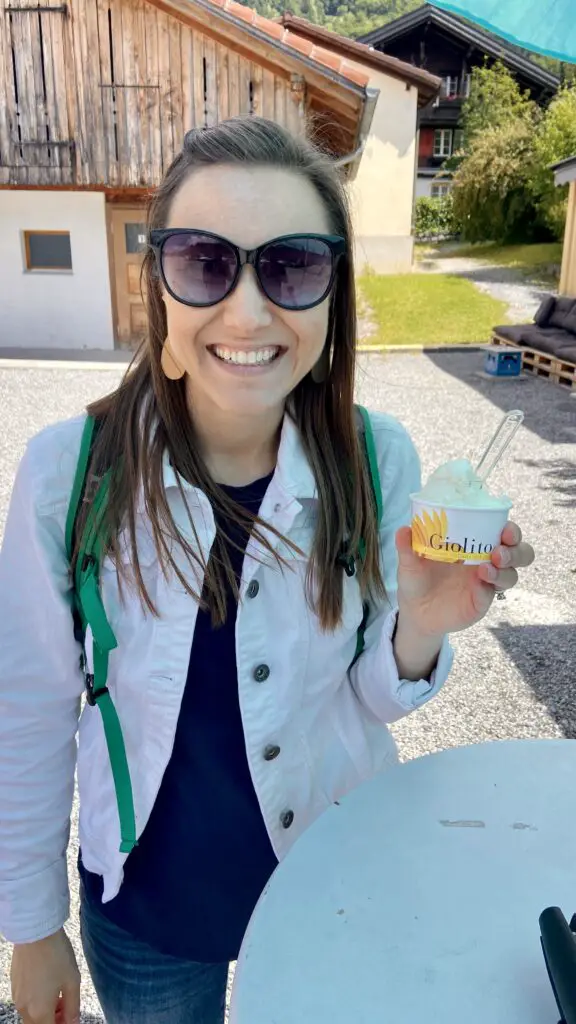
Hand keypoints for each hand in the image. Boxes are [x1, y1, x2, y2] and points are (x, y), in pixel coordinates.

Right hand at [11, 928, 79, 1023]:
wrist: (35, 931)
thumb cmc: (56, 955)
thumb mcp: (72, 981)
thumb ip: (73, 1007)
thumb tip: (74, 1022)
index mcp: (40, 1012)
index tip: (71, 1017)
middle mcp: (24, 1008)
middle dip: (54, 1019)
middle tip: (67, 1005)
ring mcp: (17, 997)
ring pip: (31, 1015)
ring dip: (45, 1011)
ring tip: (59, 992)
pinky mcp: (14, 985)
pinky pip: (26, 1002)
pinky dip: (37, 1001)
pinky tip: (47, 984)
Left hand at [395, 521, 534, 637]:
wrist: (414, 610)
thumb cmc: (418, 578)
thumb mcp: (410, 562)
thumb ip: (408, 547)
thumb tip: (404, 529)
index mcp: (476, 544)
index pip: (505, 533)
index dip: (511, 530)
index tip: (504, 527)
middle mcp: (487, 562)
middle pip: (520, 554)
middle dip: (516, 551)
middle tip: (499, 552)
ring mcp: (486, 584)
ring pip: (511, 576)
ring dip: (503, 571)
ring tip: (485, 569)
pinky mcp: (480, 603)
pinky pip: (490, 595)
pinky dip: (486, 589)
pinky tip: (477, 585)